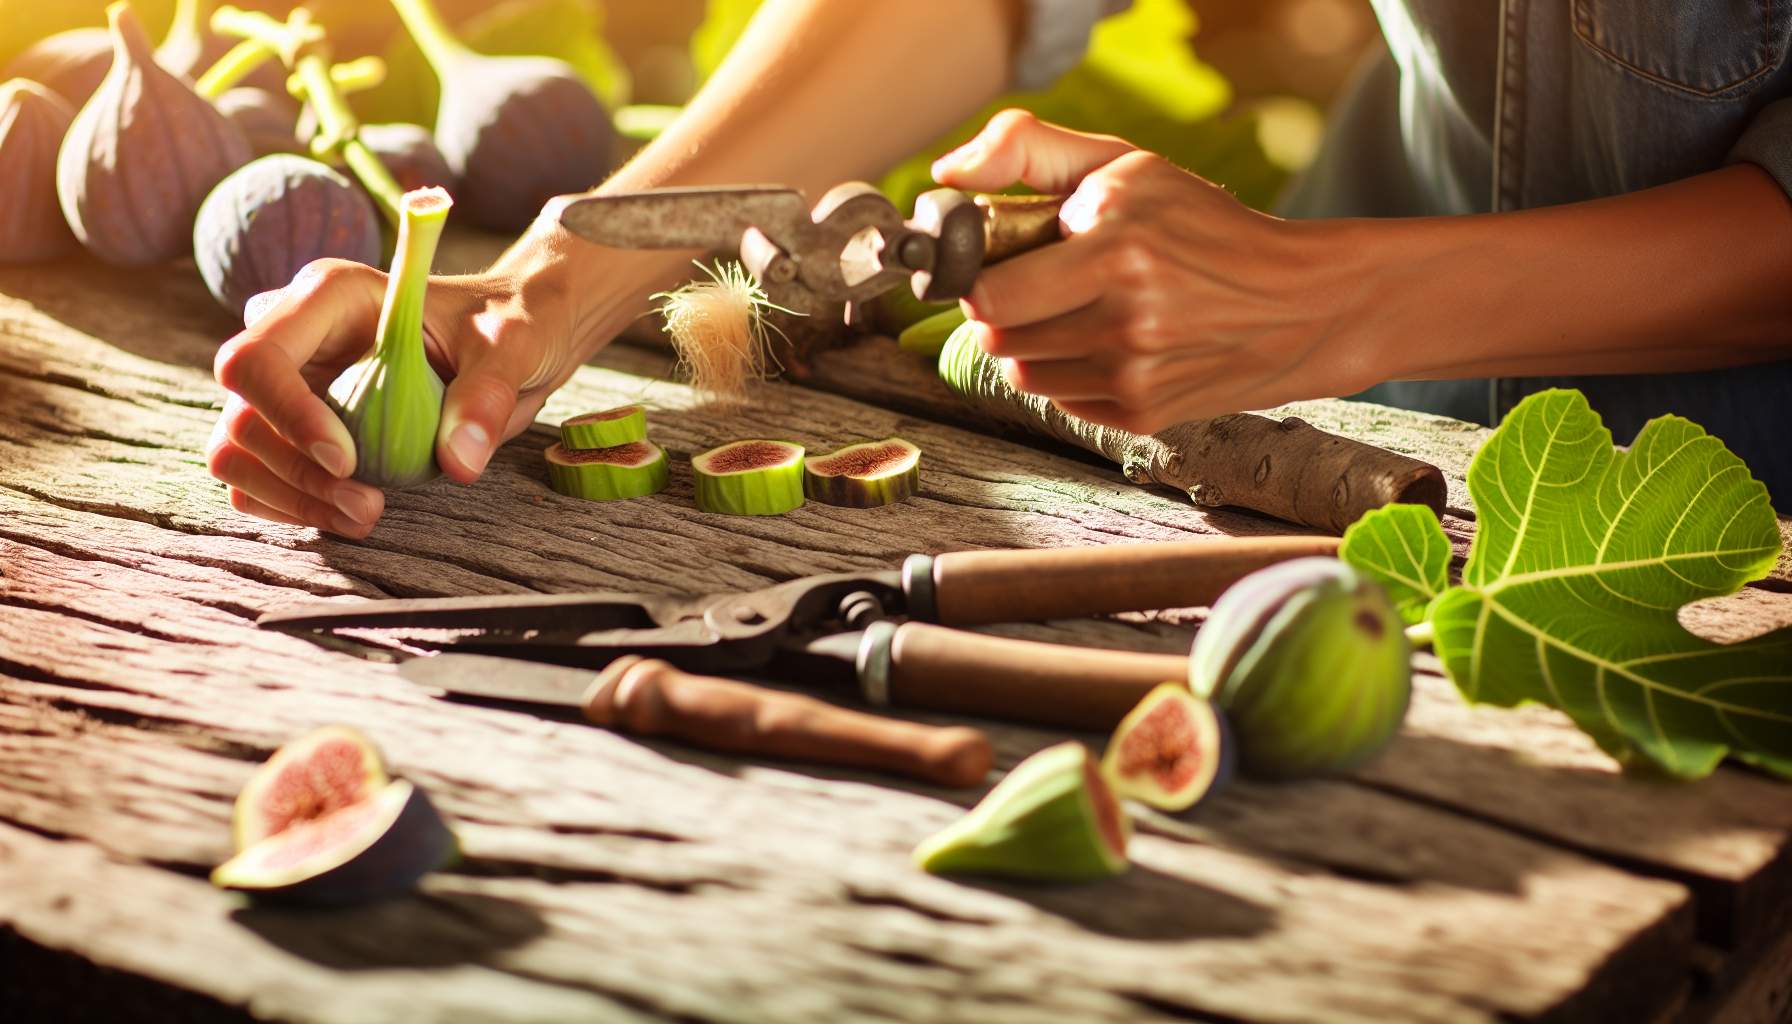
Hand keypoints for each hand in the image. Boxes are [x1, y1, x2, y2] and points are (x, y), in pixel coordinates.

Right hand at [206, 232, 631, 537]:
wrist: (516, 339)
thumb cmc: (510, 324)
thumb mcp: (511, 349)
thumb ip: (486, 398)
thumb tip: (458, 463)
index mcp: (330, 296)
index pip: (257, 357)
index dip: (285, 413)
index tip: (345, 459)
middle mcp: (296, 336)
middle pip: (241, 414)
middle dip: (296, 472)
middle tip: (370, 504)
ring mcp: (292, 384)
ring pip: (239, 451)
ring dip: (292, 496)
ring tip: (367, 514)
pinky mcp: (299, 426)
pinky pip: (260, 476)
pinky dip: (294, 505)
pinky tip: (351, 513)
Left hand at [932, 110, 1375, 433]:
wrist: (1300, 303)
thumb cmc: (1203, 225)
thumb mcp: (1125, 165)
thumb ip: (1027, 151)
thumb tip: (947, 176)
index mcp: (1116, 248)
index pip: (990, 293)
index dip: (977, 278)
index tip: (989, 264)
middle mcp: (1125, 317)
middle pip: (997, 337)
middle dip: (1000, 310)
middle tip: (1031, 286)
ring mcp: (1134, 373)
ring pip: (1022, 373)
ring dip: (1031, 344)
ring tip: (1073, 313)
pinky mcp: (1141, 415)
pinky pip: (1061, 400)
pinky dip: (1068, 374)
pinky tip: (1107, 344)